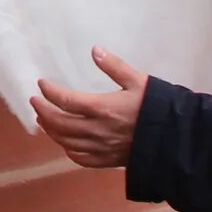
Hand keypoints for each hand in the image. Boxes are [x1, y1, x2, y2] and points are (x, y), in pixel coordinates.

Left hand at [31, 49, 147, 167]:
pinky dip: (67, 149)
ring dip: (51, 130)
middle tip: (35, 101)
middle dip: (43, 111)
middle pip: (59, 123)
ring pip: (66, 141)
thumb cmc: (157, 107)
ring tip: (43, 119)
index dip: (49, 92)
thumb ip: (115, 66)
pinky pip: (81, 158)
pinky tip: (65, 142)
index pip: (65, 100)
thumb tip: (95, 50)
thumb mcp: (139, 81)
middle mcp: (97, 130)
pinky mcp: (108, 161)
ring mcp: (101, 148)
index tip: (41, 83)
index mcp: (102, 108)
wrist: (176, 139)